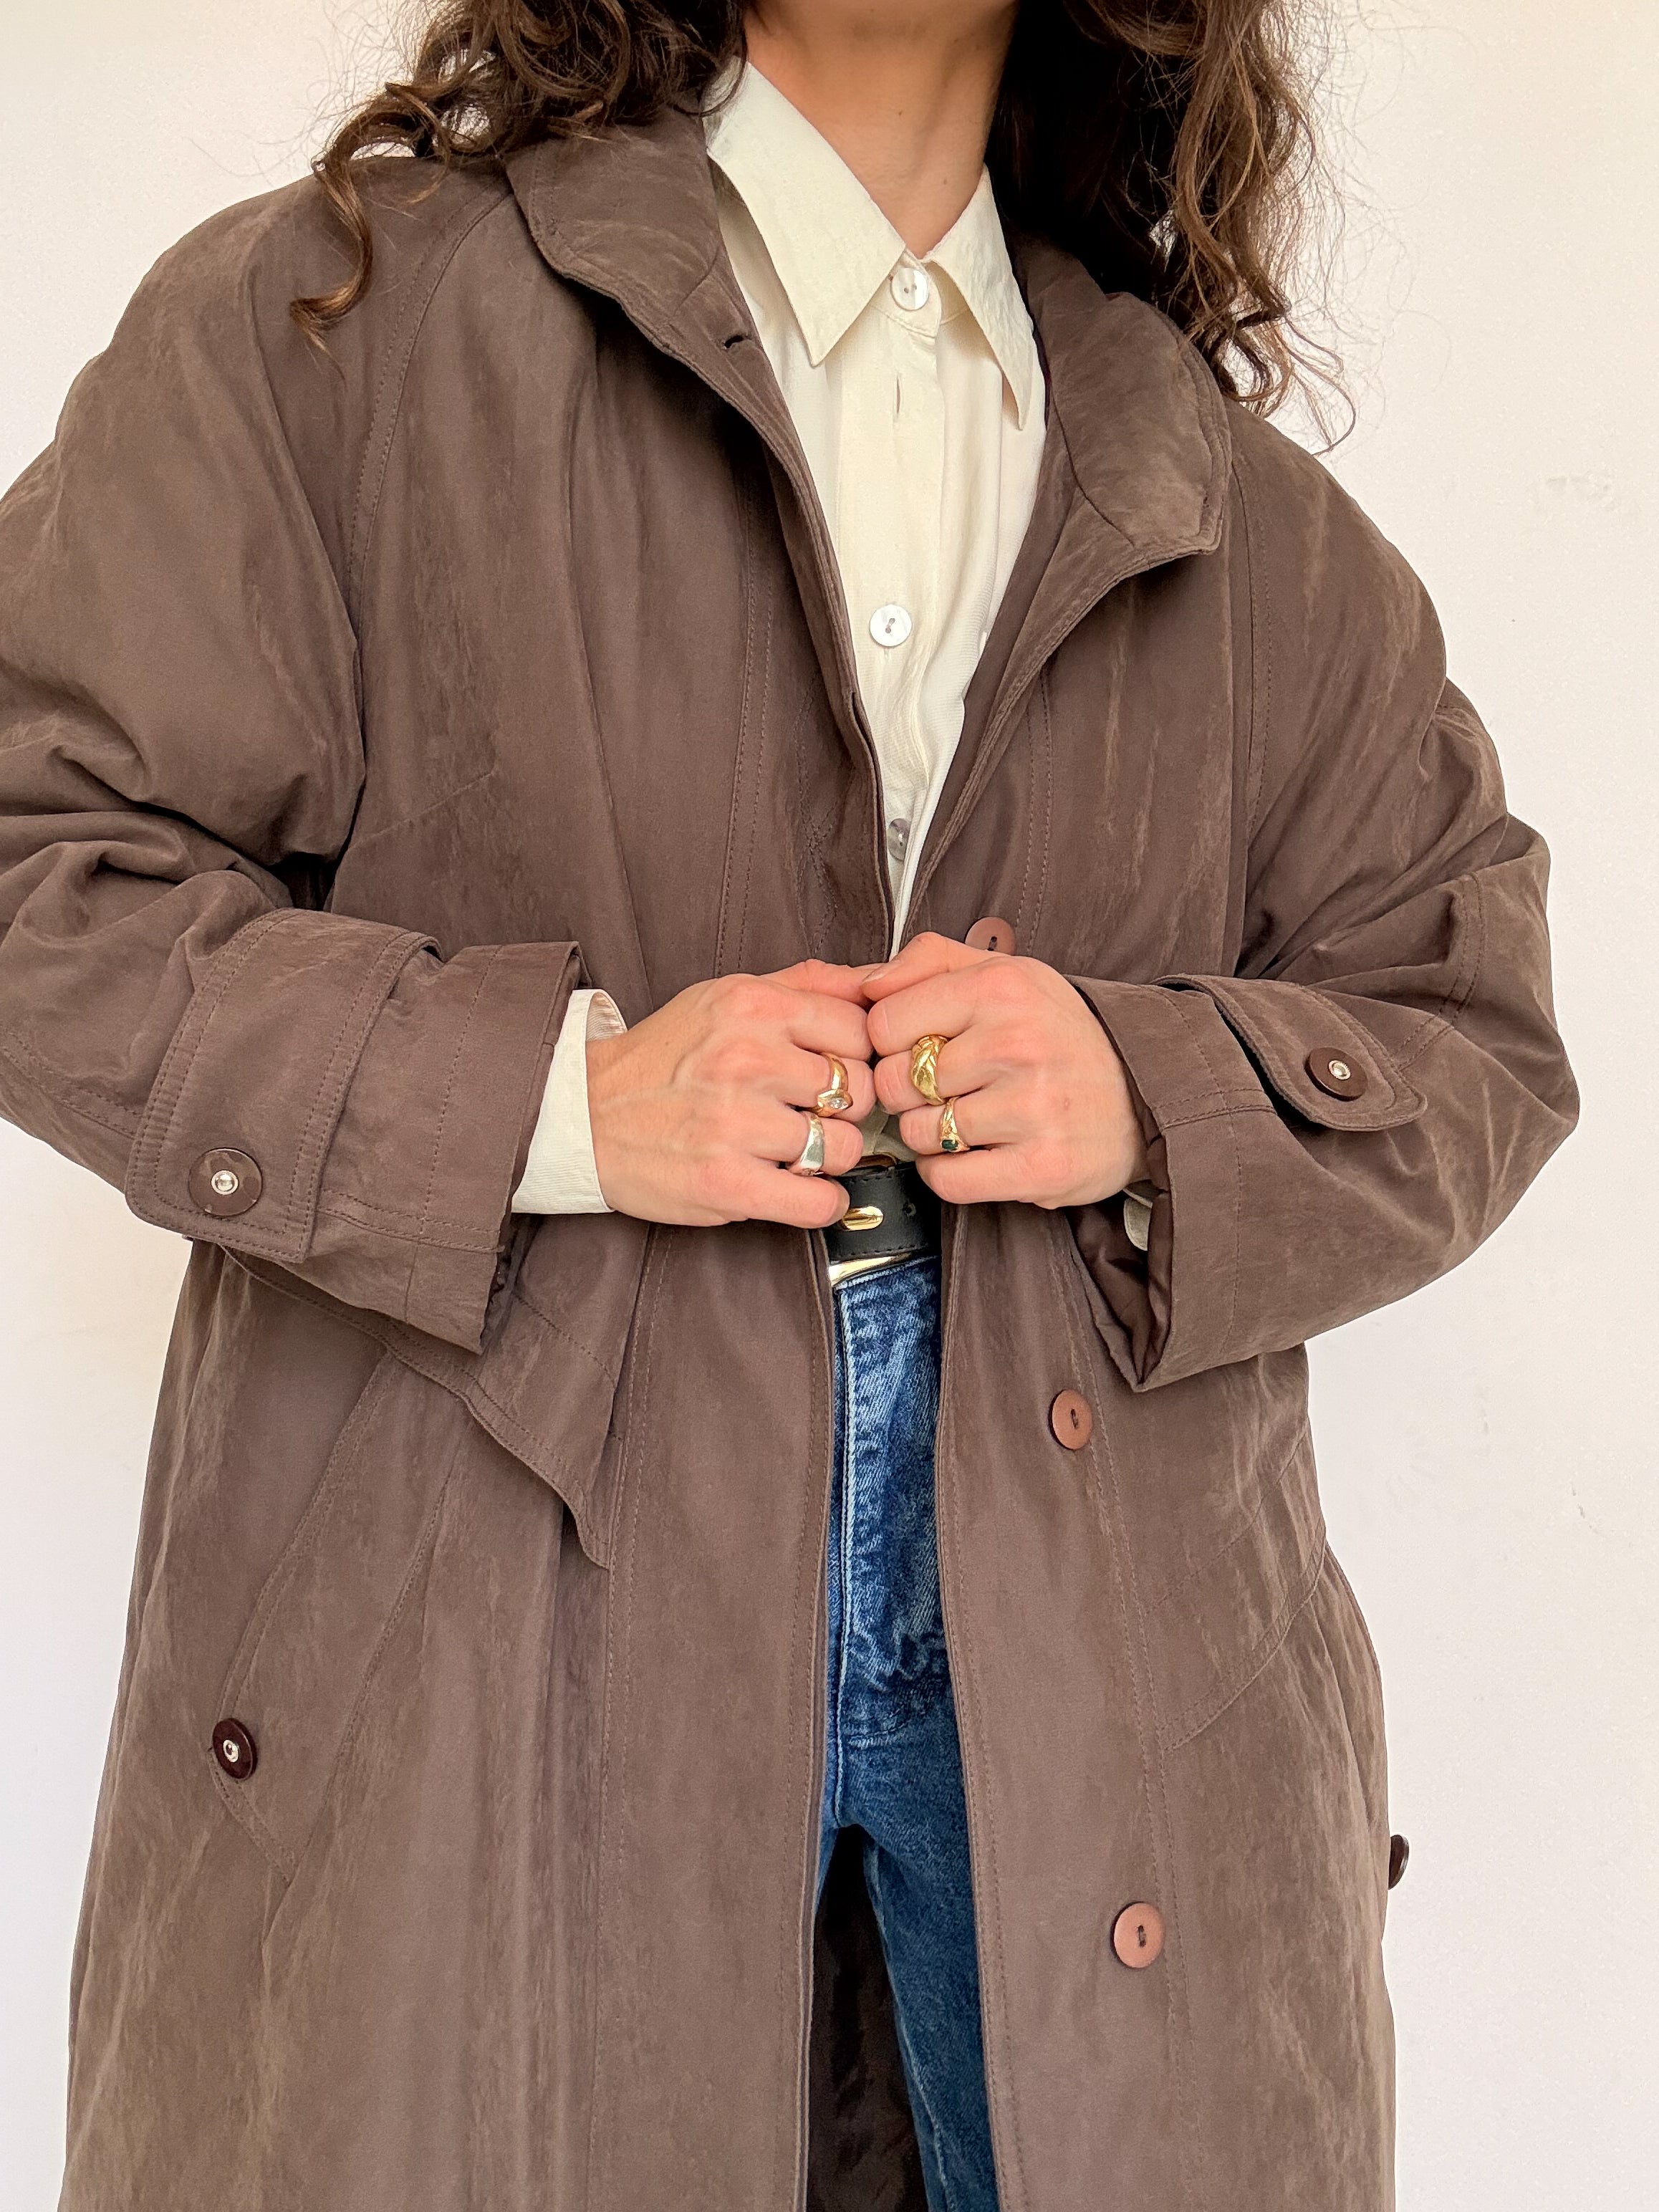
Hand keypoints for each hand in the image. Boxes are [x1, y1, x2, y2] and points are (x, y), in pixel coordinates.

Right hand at [586, 960, 876, 1226]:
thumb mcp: (728, 996)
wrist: (585, 1114)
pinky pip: (817, 1201)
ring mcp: (735, 1122)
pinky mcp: (726, 1181)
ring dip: (830, 1157)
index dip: (854, 1057)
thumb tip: (879, 981)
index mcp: (752, 1005)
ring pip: (844, 1147)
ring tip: (795, 1150)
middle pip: (857, 1091)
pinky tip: (801, 1189)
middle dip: (844, 1109)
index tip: (831, 1073)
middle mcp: (745, 1058)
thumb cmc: (664, 1059)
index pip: (859, 1031)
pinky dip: (821, 1204)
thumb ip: (807, 984)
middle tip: (811, 1115)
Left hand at [860, 933, 1148, 1207]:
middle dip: (908, 1091)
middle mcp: (1017, 1044)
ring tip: (969, 1118)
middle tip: (946, 1088)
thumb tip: (866, 982)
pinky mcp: (1040, 1166)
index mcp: (1001, 987)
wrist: (1142, 1093)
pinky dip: (949, 1173)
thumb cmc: (1060, 1034)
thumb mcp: (1005, 973)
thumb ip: (929, 962)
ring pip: (917, 1133)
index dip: (891, 1041)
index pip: (884, 1022)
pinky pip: (947, 1180)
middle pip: (895, 1081)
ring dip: (930, 1134)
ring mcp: (1031, 1108)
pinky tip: (976, 1153)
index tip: (920, 1046)